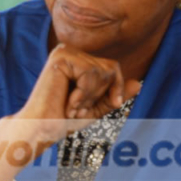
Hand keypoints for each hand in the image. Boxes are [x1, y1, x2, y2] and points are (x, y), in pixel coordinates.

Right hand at [13, 44, 140, 148]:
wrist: (42, 129)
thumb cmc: (63, 120)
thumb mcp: (97, 107)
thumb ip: (115, 95)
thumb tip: (139, 83)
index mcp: (76, 59)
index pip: (112, 66)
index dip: (116, 88)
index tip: (111, 105)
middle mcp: (69, 51)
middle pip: (110, 67)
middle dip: (100, 94)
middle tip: (80, 109)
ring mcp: (64, 51)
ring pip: (102, 71)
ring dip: (91, 96)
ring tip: (72, 106)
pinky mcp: (60, 57)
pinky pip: (90, 73)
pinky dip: (84, 93)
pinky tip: (68, 102)